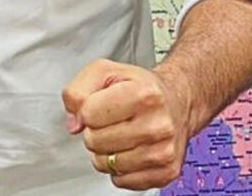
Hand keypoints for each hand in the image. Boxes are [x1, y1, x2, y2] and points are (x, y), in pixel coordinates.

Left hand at [62, 59, 191, 190]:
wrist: (177, 101)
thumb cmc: (139, 87)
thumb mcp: (103, 71)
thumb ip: (77, 91)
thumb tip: (74, 123)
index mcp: (143, 94)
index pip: (89, 114)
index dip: (86, 110)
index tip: (97, 105)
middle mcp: (158, 124)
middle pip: (95, 141)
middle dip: (94, 130)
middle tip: (109, 121)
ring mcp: (164, 151)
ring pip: (107, 164)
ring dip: (105, 151)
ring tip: (119, 134)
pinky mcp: (166, 172)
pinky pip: (122, 181)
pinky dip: (119, 169)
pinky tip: (129, 150)